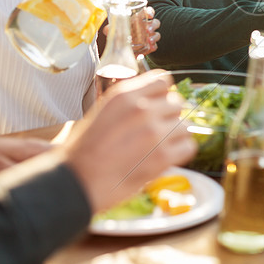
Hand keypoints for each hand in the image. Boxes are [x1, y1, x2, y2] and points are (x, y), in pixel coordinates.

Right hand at [61, 70, 196, 212]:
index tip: (157, 107)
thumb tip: (156, 100)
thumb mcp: (102, 112)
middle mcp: (142, 109)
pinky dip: (180, 153)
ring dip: (174, 137)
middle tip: (155, 132)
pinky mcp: (163, 156)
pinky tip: (165, 158)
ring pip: (184, 125)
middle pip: (176, 103)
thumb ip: (130, 103)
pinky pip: (189, 146)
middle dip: (168, 117)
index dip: (162, 95)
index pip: (163, 81)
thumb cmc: (84, 151)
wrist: (75, 182)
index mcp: (125, 95)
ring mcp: (154, 132)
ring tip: (157, 148)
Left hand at [104, 5, 160, 54]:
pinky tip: (150, 47)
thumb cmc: (121, 34)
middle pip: (155, 22)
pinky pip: (155, 46)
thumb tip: (106, 29)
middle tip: (147, 30)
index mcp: (138, 19)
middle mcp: (146, 26)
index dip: (150, 11)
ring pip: (157, 34)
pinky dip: (153, 46)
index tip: (150, 15)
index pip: (147, 12)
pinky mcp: (149, 46)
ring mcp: (149, 36)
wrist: (122, 49)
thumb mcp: (115, 30)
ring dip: (154, 36)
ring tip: (149, 41)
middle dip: (153, 25)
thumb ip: (110, 28)